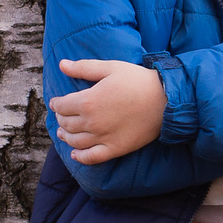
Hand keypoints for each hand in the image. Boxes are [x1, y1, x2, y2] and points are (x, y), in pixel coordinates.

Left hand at [52, 58, 167, 164]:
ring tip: (64, 133)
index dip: (56, 104)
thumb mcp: (111, 68)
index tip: (56, 103)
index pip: (61, 106)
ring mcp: (103, 137)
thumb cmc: (139, 80)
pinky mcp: (115, 149)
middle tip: (62, 116)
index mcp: (88, 101)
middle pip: (66, 124)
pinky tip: (76, 154)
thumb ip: (84, 68)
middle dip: (61, 119)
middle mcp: (92, 122)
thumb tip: (61, 65)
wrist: (166, 100)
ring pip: (75, 141)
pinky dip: (80, 157)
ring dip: (66, 137)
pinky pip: (92, 158)